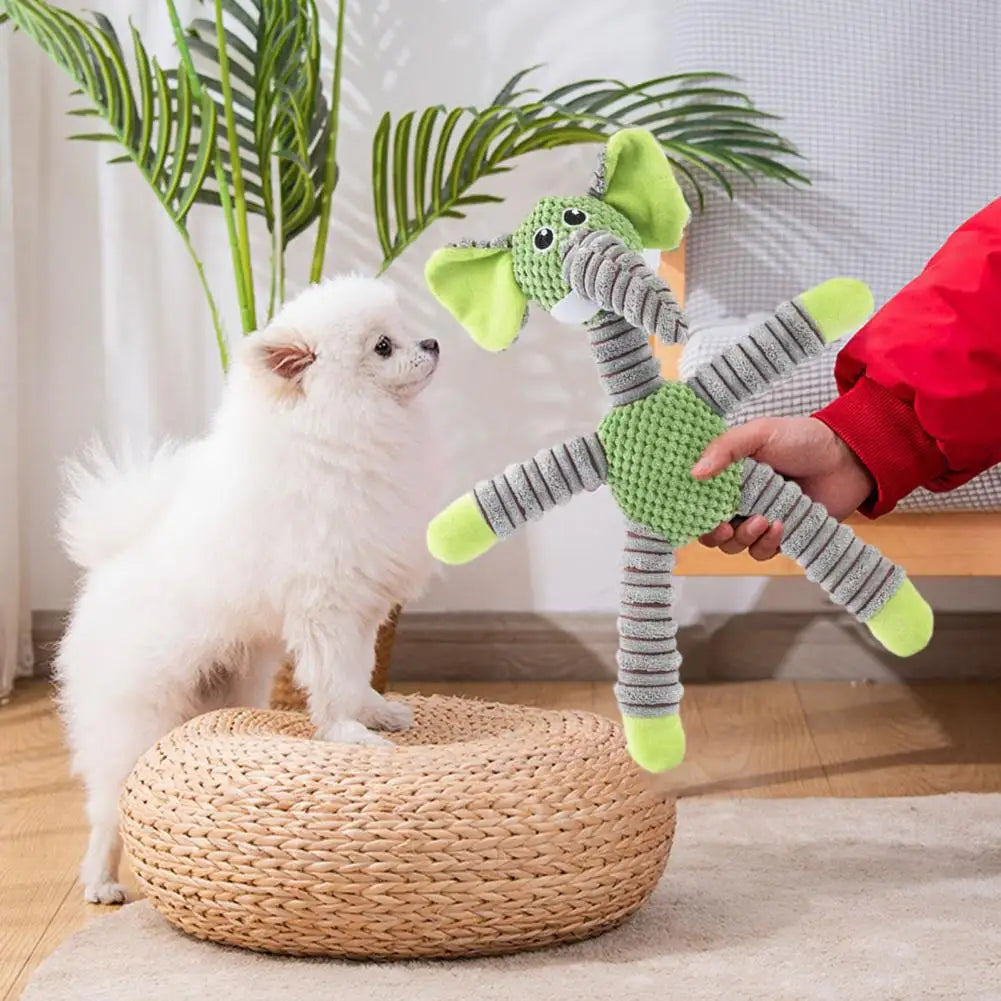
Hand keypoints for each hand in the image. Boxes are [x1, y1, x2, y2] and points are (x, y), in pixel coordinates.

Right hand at [691, 417, 874, 560]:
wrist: (848, 458)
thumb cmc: (803, 439)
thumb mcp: (760, 433)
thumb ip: (726, 448)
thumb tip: (695, 473)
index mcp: (727, 476)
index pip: (697, 500)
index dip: (690, 510)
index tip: (693, 511)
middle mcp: (738, 500)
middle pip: (710, 530)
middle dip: (714, 533)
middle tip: (724, 526)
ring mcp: (758, 519)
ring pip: (734, 545)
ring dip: (743, 538)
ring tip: (762, 520)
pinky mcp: (780, 535)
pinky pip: (762, 551)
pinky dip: (767, 544)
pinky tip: (780, 525)